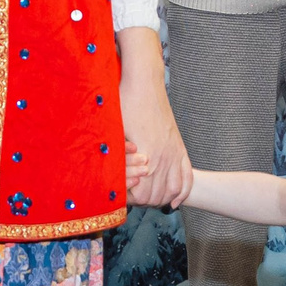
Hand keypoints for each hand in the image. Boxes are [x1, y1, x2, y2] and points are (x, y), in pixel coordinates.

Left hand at [117, 28, 191, 210]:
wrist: (144, 84)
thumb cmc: (124, 104)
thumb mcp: (112, 131)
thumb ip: (112, 156)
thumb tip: (98, 175)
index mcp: (145, 157)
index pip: (140, 196)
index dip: (129, 200)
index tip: (119, 195)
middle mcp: (162, 158)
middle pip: (156, 196)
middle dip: (143, 201)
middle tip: (131, 198)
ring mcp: (173, 153)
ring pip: (173, 189)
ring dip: (161, 199)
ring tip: (149, 200)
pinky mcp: (179, 147)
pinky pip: (186, 176)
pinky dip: (182, 191)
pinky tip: (174, 201)